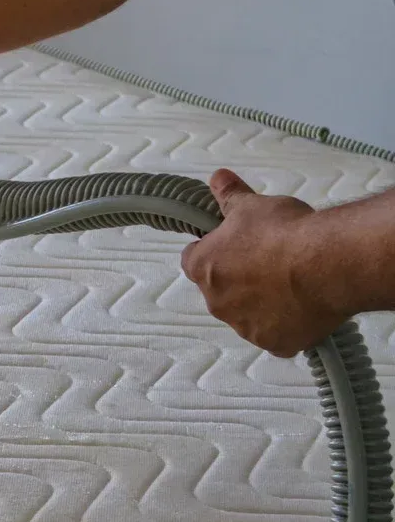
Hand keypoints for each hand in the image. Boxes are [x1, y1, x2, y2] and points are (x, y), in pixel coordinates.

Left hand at [180, 169, 344, 356]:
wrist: (327, 264)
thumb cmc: (285, 232)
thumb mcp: (253, 206)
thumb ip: (230, 195)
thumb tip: (217, 178)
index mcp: (203, 268)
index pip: (193, 260)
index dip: (212, 250)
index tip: (232, 245)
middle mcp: (217, 302)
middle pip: (221, 290)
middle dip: (239, 278)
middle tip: (271, 262)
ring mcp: (246, 327)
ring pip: (247, 315)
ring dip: (262, 303)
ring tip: (293, 282)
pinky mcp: (275, 343)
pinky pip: (275, 336)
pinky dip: (286, 325)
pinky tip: (304, 307)